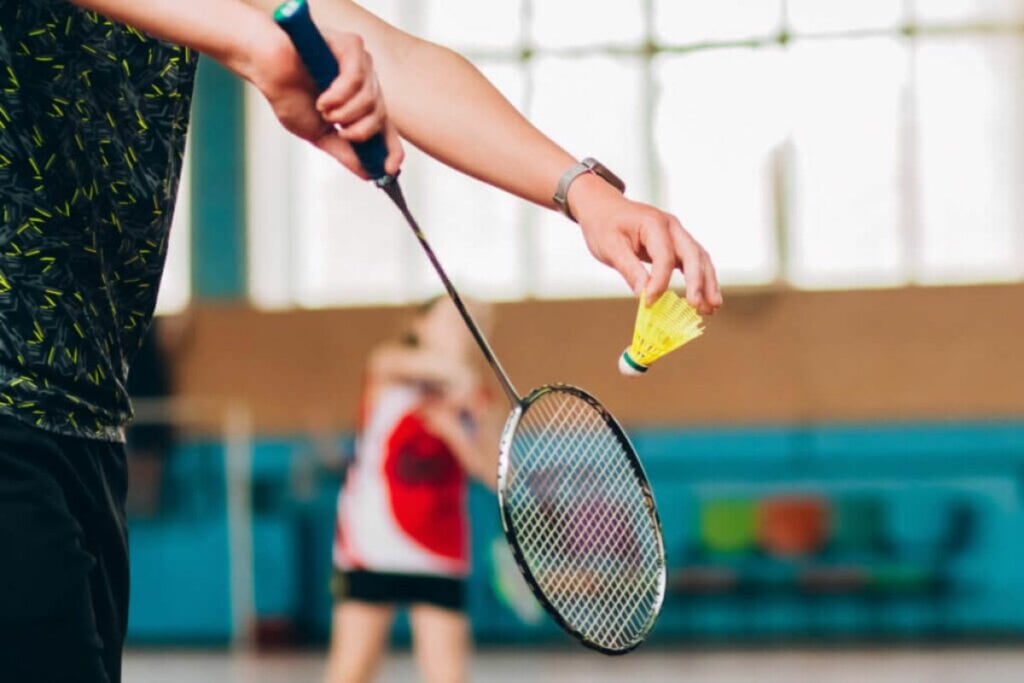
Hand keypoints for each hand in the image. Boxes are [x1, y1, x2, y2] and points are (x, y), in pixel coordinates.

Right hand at [244, 26, 402, 178]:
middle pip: (381, 116)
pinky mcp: (351, 46)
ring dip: (344, 112)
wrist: (264, 64)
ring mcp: (361, 63)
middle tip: (339, 129)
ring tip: (323, 107)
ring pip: (371, 99)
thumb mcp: (318, 134)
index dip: (392, 150)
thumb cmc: (288, 94)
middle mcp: (365, 82)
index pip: (386, 128)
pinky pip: (357, 78)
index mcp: (359, 103)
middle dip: (360, 131)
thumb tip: (369, 174)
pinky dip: (340, 93)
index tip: (390, 170)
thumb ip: (345, 152)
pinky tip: (323, 98)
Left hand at [568, 174, 722, 314]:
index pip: (664, 257)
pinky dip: (701, 279)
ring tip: (712, 308)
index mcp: (654, 224)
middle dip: (698, 282)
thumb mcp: (610, 247)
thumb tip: (644, 294)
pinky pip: (694, 262)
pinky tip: (704, 299)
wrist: (604, 208)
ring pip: (700, 259)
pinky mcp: (676, 244)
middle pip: (693, 255)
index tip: (650, 303)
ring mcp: (677, 234)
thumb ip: (629, 269)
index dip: (660, 282)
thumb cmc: (604, 225)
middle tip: (698, 307)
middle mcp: (672, 227)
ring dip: (708, 283)